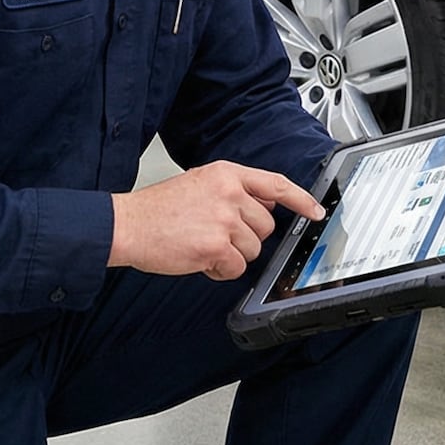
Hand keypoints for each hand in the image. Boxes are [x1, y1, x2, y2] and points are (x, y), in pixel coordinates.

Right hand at [108, 161, 325, 279]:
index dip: (301, 199)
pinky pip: (235, 268)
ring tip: (202, 244)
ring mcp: (225, 219)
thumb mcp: (200, 184)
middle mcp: (230, 193)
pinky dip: (219, 270)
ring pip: (252, 250)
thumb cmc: (158, 209)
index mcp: (226, 174)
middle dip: (246, 238)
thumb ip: (233, 191)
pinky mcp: (216, 245)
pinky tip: (199, 258)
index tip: (316, 210)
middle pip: (265, 227)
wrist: (128, 225)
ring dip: (231, 255)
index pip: (276, 185)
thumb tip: (261, 209)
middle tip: (216, 235)